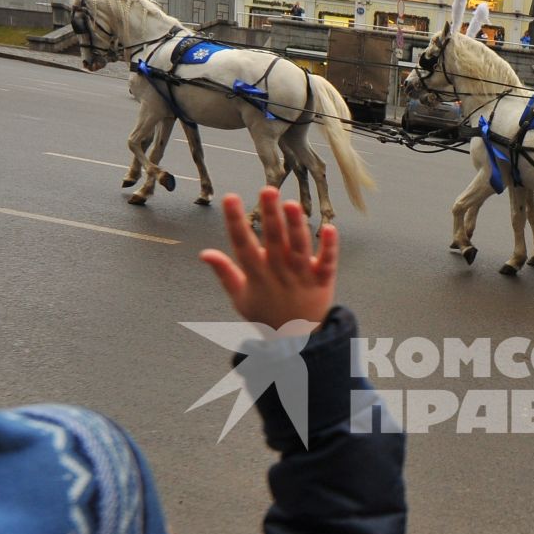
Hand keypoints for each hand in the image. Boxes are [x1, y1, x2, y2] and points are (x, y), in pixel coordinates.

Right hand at [199, 188, 337, 330]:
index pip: (243, 245)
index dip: (235, 222)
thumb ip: (224, 273)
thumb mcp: (240, 297)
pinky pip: (328, 262)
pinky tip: (329, 227)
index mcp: (257, 276)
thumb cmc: (266, 315)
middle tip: (267, 190)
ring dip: (297, 226)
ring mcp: (303, 278)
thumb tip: (204, 253)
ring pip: (300, 249)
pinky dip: (329, 247)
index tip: (230, 198)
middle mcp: (280, 274)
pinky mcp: (323, 281)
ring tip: (291, 203)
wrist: (296, 342)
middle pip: (275, 242)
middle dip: (271, 215)